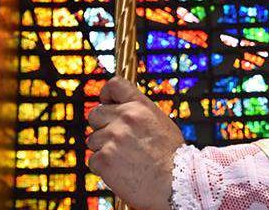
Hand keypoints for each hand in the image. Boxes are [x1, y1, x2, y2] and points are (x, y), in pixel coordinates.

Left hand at [86, 77, 184, 209]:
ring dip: (103, 149)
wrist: (175, 184)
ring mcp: (113, 138)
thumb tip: (121, 110)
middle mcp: (125, 118)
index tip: (106, 103)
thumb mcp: (161, 123)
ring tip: (124, 159)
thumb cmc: (173, 157)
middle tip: (116, 140)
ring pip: (93, 139)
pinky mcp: (104, 159)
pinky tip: (120, 171)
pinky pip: (93, 160)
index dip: (106, 95)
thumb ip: (139, 114)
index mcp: (140, 106)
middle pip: (95, 114)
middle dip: (102, 127)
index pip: (114, 85)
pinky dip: (103, 167)